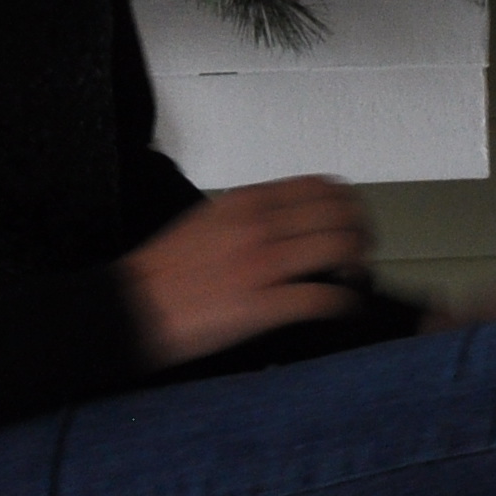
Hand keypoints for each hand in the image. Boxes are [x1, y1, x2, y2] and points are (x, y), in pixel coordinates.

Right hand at [119, 176, 374, 366]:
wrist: (133, 307)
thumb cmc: (167, 269)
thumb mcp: (209, 220)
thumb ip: (251, 214)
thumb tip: (291, 219)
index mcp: (247, 202)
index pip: (321, 186)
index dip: (349, 204)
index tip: (351, 221)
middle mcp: (259, 226)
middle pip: (340, 214)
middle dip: (361, 233)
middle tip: (359, 252)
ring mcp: (261, 266)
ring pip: (339, 249)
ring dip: (356, 265)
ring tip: (351, 278)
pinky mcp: (261, 306)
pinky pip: (321, 298)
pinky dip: (342, 303)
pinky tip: (341, 308)